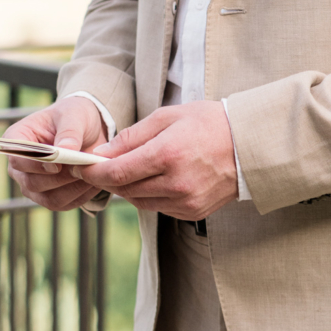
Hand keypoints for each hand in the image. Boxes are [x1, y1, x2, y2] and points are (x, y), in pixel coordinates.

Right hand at [4, 96, 107, 211]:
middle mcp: (19, 166)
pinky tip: (94, 183)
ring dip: (72, 189)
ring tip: (93, 175)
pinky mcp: (49, 196)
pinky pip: (62, 204)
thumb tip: (64, 150)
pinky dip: (80, 196)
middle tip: (83, 168)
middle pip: (31, 183)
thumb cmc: (74, 117)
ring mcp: (32, 184)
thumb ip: (69, 131)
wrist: (88, 129)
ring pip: (48, 199)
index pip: (16, 158)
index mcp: (16, 139)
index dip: (34, 164)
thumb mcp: (74, 115)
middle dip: (60, 178)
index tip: (57, 165)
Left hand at [92, 101, 238, 219]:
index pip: (116, 172)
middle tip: (99, 165)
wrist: (250, 145)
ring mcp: (185, 201)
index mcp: (167, 155)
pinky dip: (149, 195)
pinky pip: (158, 207)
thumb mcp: (168, 117)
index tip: (80, 165)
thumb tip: (102, 153)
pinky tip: (155, 178)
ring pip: (138, 202)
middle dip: (108, 178)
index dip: (92, 171)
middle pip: (124, 189)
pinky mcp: (192, 213)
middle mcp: (175, 183)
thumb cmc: (209, 123)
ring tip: (130, 169)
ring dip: (128, 188)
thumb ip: (132, 136)